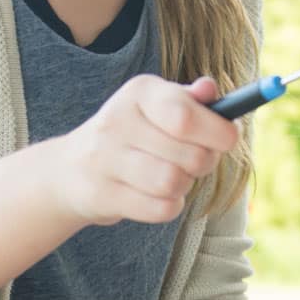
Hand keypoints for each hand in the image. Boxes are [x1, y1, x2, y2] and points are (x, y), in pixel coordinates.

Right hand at [50, 74, 240, 226]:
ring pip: (174, 183)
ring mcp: (105, 159)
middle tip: (195, 162)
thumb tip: (210, 90)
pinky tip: (158, 196)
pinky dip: (169, 206)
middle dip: (204, 163)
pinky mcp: (101, 195)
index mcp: (139, 92)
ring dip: (185, 186)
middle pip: (191, 155)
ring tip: (174, 178)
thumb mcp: (158, 107)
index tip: (228, 140)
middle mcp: (118, 121)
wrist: (71, 170)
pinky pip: (159, 209)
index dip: (218, 133)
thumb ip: (190, 100)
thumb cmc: (132, 135)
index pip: (187, 116)